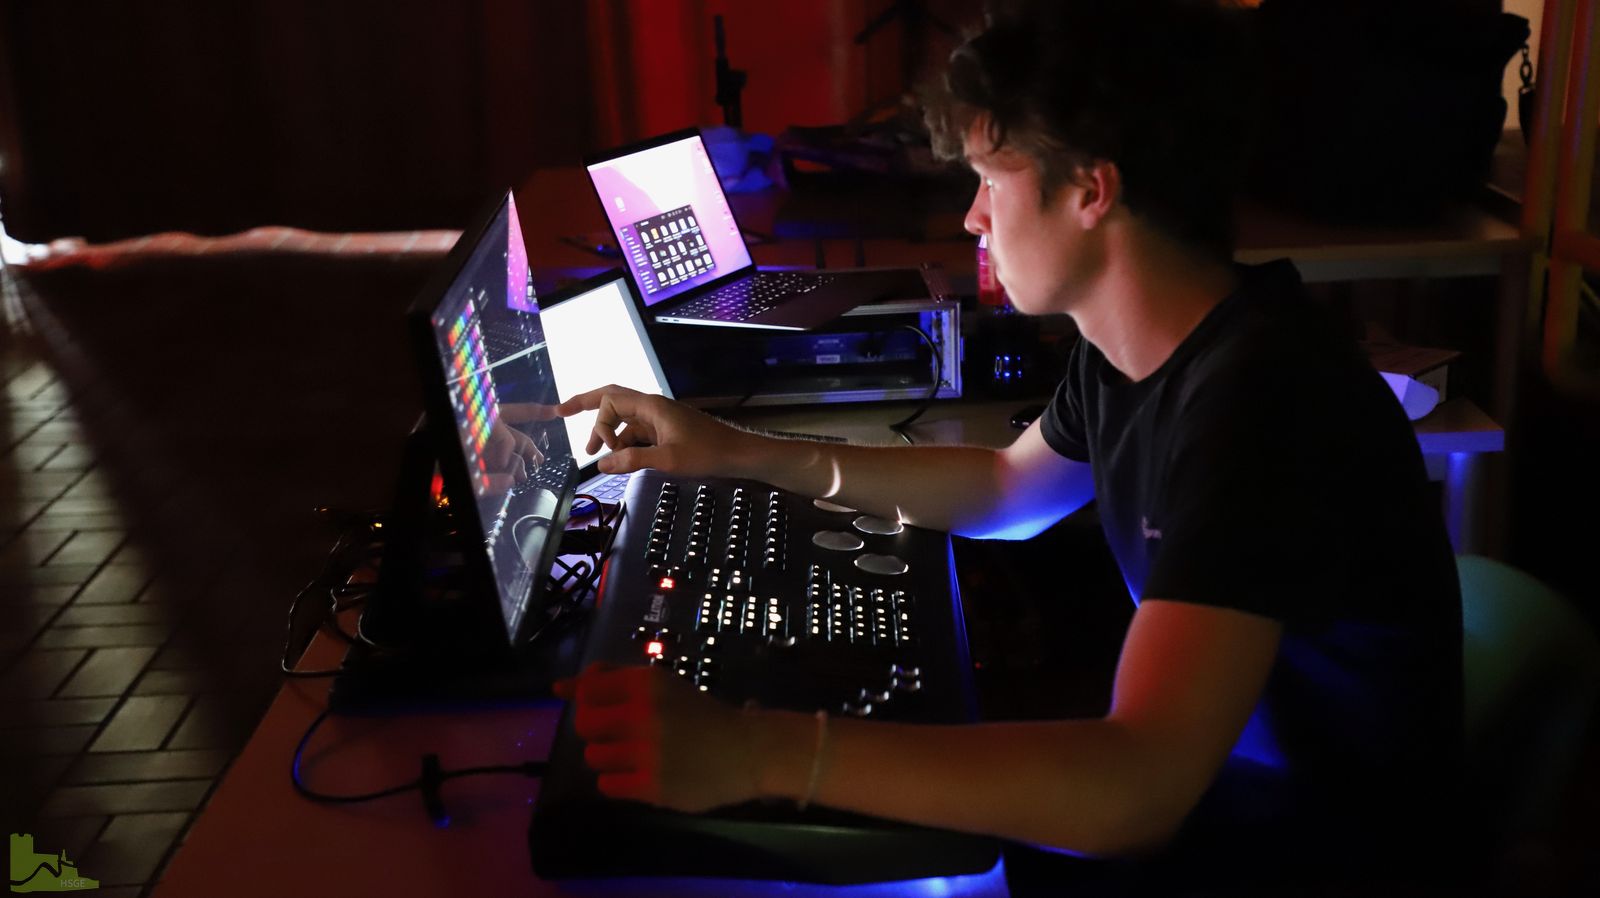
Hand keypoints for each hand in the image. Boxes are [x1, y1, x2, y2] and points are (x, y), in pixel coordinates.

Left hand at [553, 662, 758, 812]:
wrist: (746, 751)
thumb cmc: (701, 714)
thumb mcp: (661, 684)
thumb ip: (611, 679)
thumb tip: (559, 686)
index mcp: (646, 683)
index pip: (587, 688)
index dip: (589, 699)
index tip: (605, 706)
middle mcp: (643, 715)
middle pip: (584, 723)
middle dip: (596, 729)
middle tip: (619, 733)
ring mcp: (646, 753)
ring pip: (593, 756)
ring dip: (607, 755)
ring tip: (634, 754)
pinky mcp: (652, 787)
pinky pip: (607, 784)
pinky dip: (617, 780)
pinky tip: (638, 773)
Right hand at [555, 385, 757, 477]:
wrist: (738, 454)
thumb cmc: (707, 453)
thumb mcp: (668, 459)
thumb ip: (633, 460)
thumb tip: (601, 464)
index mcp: (651, 406)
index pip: (610, 401)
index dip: (600, 424)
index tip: (604, 449)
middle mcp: (652, 407)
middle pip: (613, 399)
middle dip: (587, 405)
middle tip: (561, 411)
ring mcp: (659, 419)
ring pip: (625, 420)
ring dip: (608, 433)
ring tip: (593, 452)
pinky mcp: (666, 431)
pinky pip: (638, 432)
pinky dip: (625, 443)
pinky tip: (619, 459)